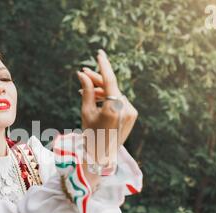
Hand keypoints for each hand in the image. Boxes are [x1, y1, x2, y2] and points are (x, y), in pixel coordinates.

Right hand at [77, 49, 137, 164]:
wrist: (102, 156)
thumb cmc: (91, 134)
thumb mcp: (86, 112)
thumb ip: (87, 91)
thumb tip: (83, 74)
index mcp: (113, 109)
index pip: (109, 80)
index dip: (103, 65)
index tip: (99, 53)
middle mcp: (126, 108)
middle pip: (111, 87)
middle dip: (97, 80)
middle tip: (82, 73)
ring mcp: (131, 112)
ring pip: (114, 94)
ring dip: (101, 90)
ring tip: (84, 90)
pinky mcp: (132, 115)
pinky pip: (118, 101)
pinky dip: (108, 98)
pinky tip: (95, 98)